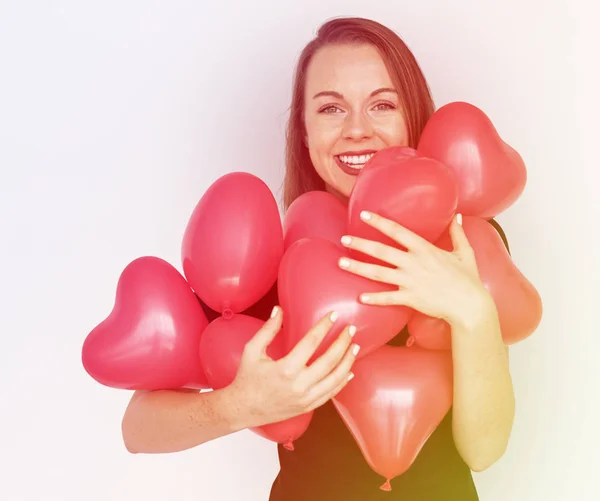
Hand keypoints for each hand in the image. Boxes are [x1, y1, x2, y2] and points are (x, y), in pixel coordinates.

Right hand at [228, 307, 358, 428]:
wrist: (243, 409)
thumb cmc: (247, 378)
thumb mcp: (252, 351)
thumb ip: (267, 330)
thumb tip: (279, 310)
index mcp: (286, 368)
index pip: (311, 342)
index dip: (324, 326)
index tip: (334, 315)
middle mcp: (299, 385)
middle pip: (329, 360)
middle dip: (343, 342)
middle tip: (351, 329)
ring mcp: (305, 398)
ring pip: (335, 379)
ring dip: (348, 361)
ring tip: (355, 346)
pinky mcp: (308, 407)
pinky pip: (331, 394)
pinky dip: (342, 382)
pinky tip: (349, 370)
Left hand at [338, 211, 493, 327]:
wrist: (470, 305)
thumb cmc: (468, 279)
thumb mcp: (465, 253)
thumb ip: (458, 233)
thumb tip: (458, 216)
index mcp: (424, 249)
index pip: (397, 231)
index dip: (379, 222)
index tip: (364, 214)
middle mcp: (413, 263)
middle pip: (381, 251)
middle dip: (360, 243)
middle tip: (343, 238)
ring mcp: (410, 281)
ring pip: (378, 273)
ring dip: (358, 267)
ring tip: (341, 262)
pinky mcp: (410, 298)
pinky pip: (388, 298)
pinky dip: (374, 298)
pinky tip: (360, 297)